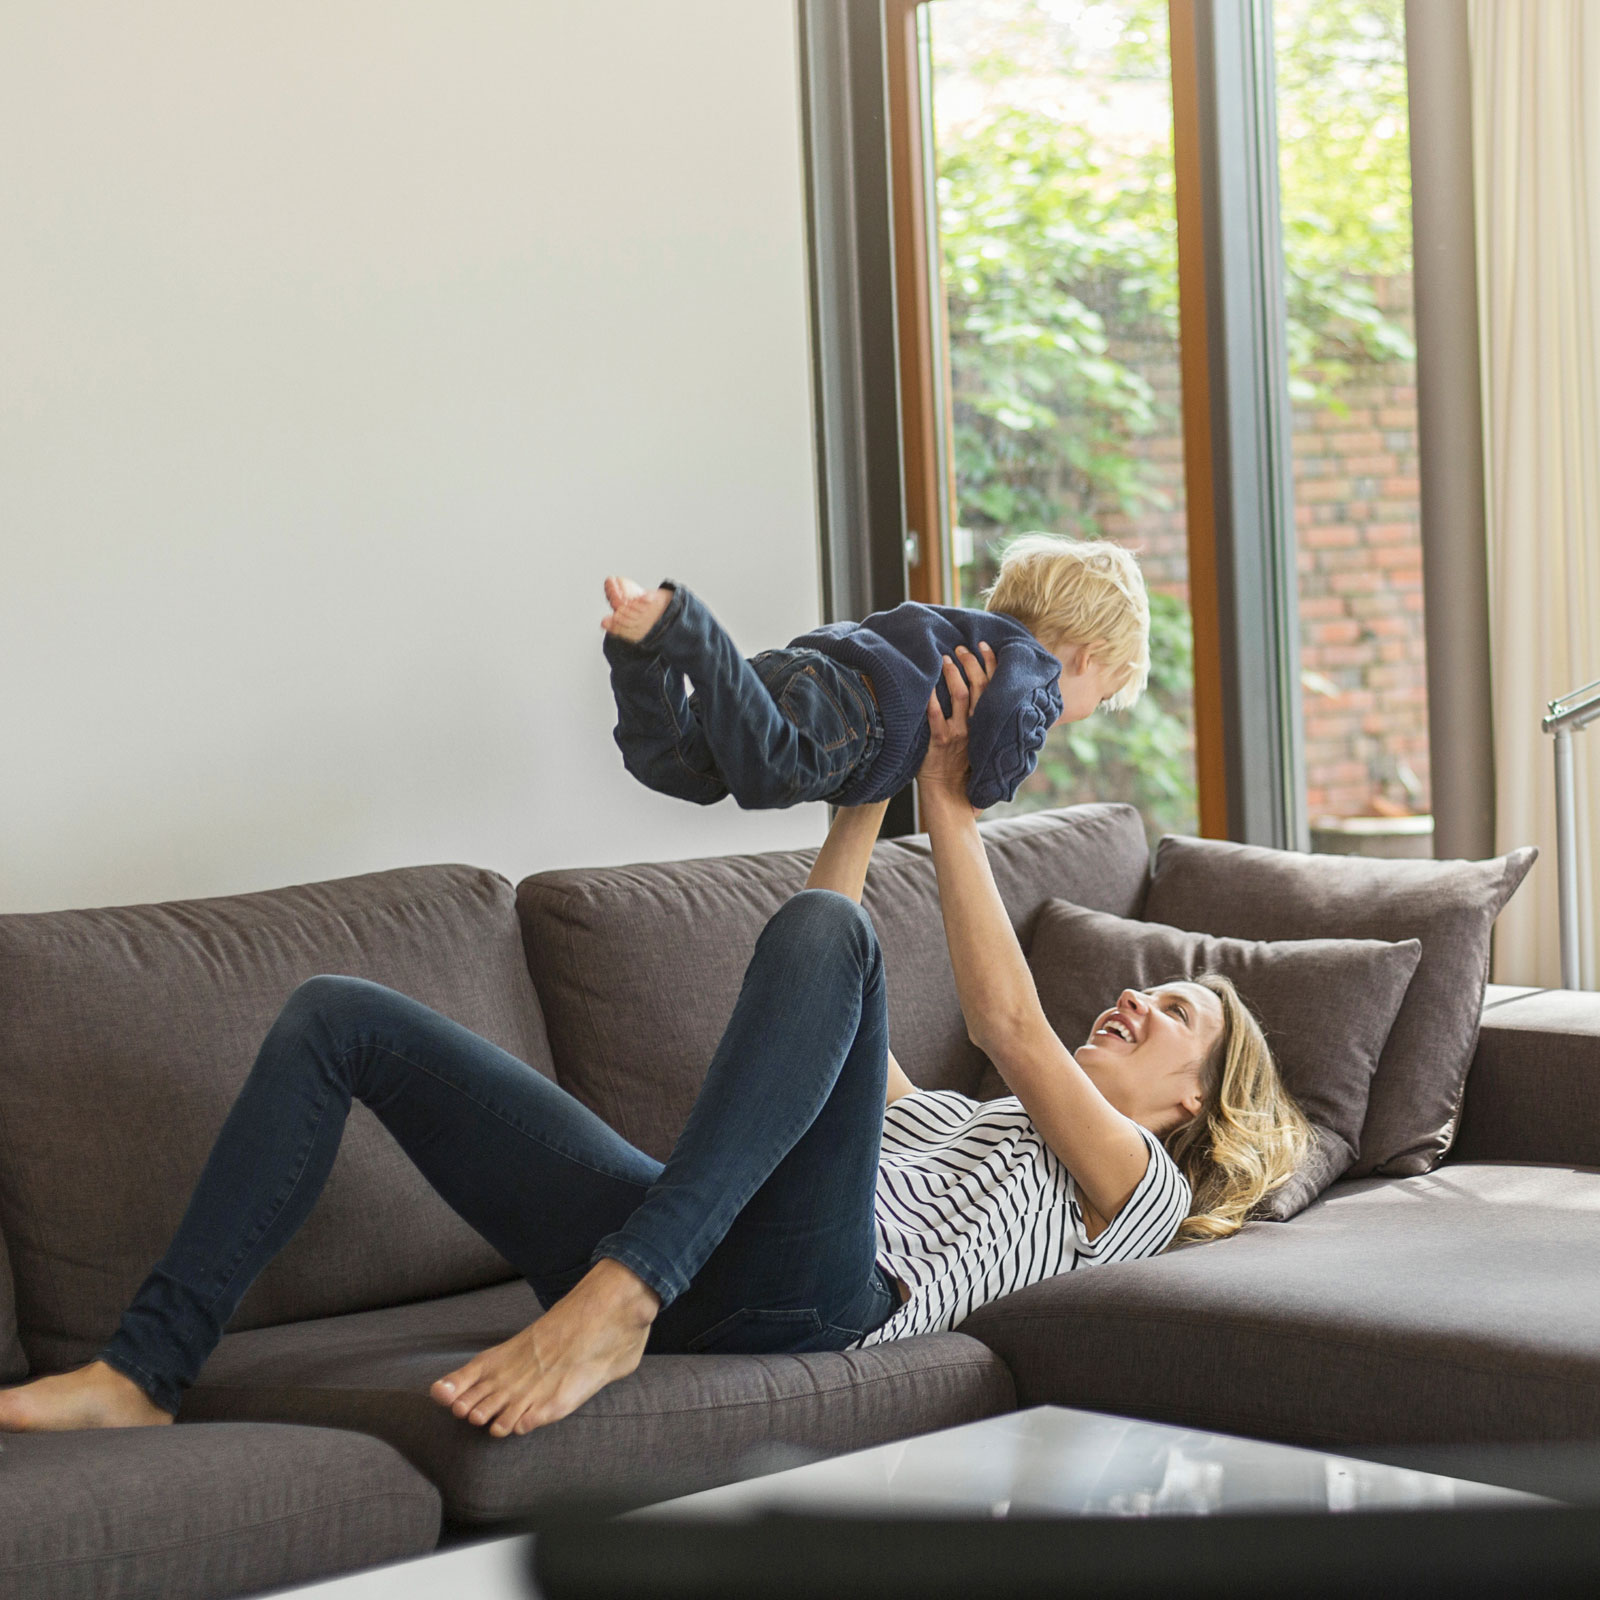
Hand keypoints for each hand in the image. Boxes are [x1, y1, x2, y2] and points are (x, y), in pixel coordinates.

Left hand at [917, 643, 993, 813]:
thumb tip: (986, 692)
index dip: (992, 664)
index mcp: (991, 724)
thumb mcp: (984, 743)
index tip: (985, 646)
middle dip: (971, 662)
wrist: (952, 797)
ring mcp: (959, 734)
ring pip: (960, 696)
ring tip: (945, 658)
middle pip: (979, 686)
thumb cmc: (967, 769)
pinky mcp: (939, 742)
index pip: (996, 687)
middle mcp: (978, 726)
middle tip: (961, 647)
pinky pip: (935, 715)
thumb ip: (987, 721)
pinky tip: (926, 684)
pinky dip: (931, 698)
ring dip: (953, 674)